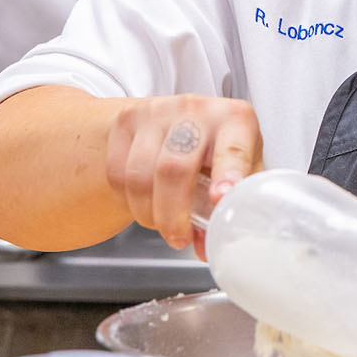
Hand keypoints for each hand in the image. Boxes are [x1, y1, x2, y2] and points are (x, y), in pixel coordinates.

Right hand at [104, 95, 262, 254]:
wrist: (177, 119)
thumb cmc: (217, 148)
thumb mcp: (239, 170)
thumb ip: (230, 207)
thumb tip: (208, 247)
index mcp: (235, 119)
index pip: (232, 149)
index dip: (228, 175)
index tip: (220, 198)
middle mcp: (196, 109)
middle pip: (174, 168)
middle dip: (172, 215)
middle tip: (178, 238)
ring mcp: (158, 111)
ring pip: (140, 175)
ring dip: (148, 213)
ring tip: (161, 224)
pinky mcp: (127, 120)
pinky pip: (118, 174)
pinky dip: (128, 201)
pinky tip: (145, 203)